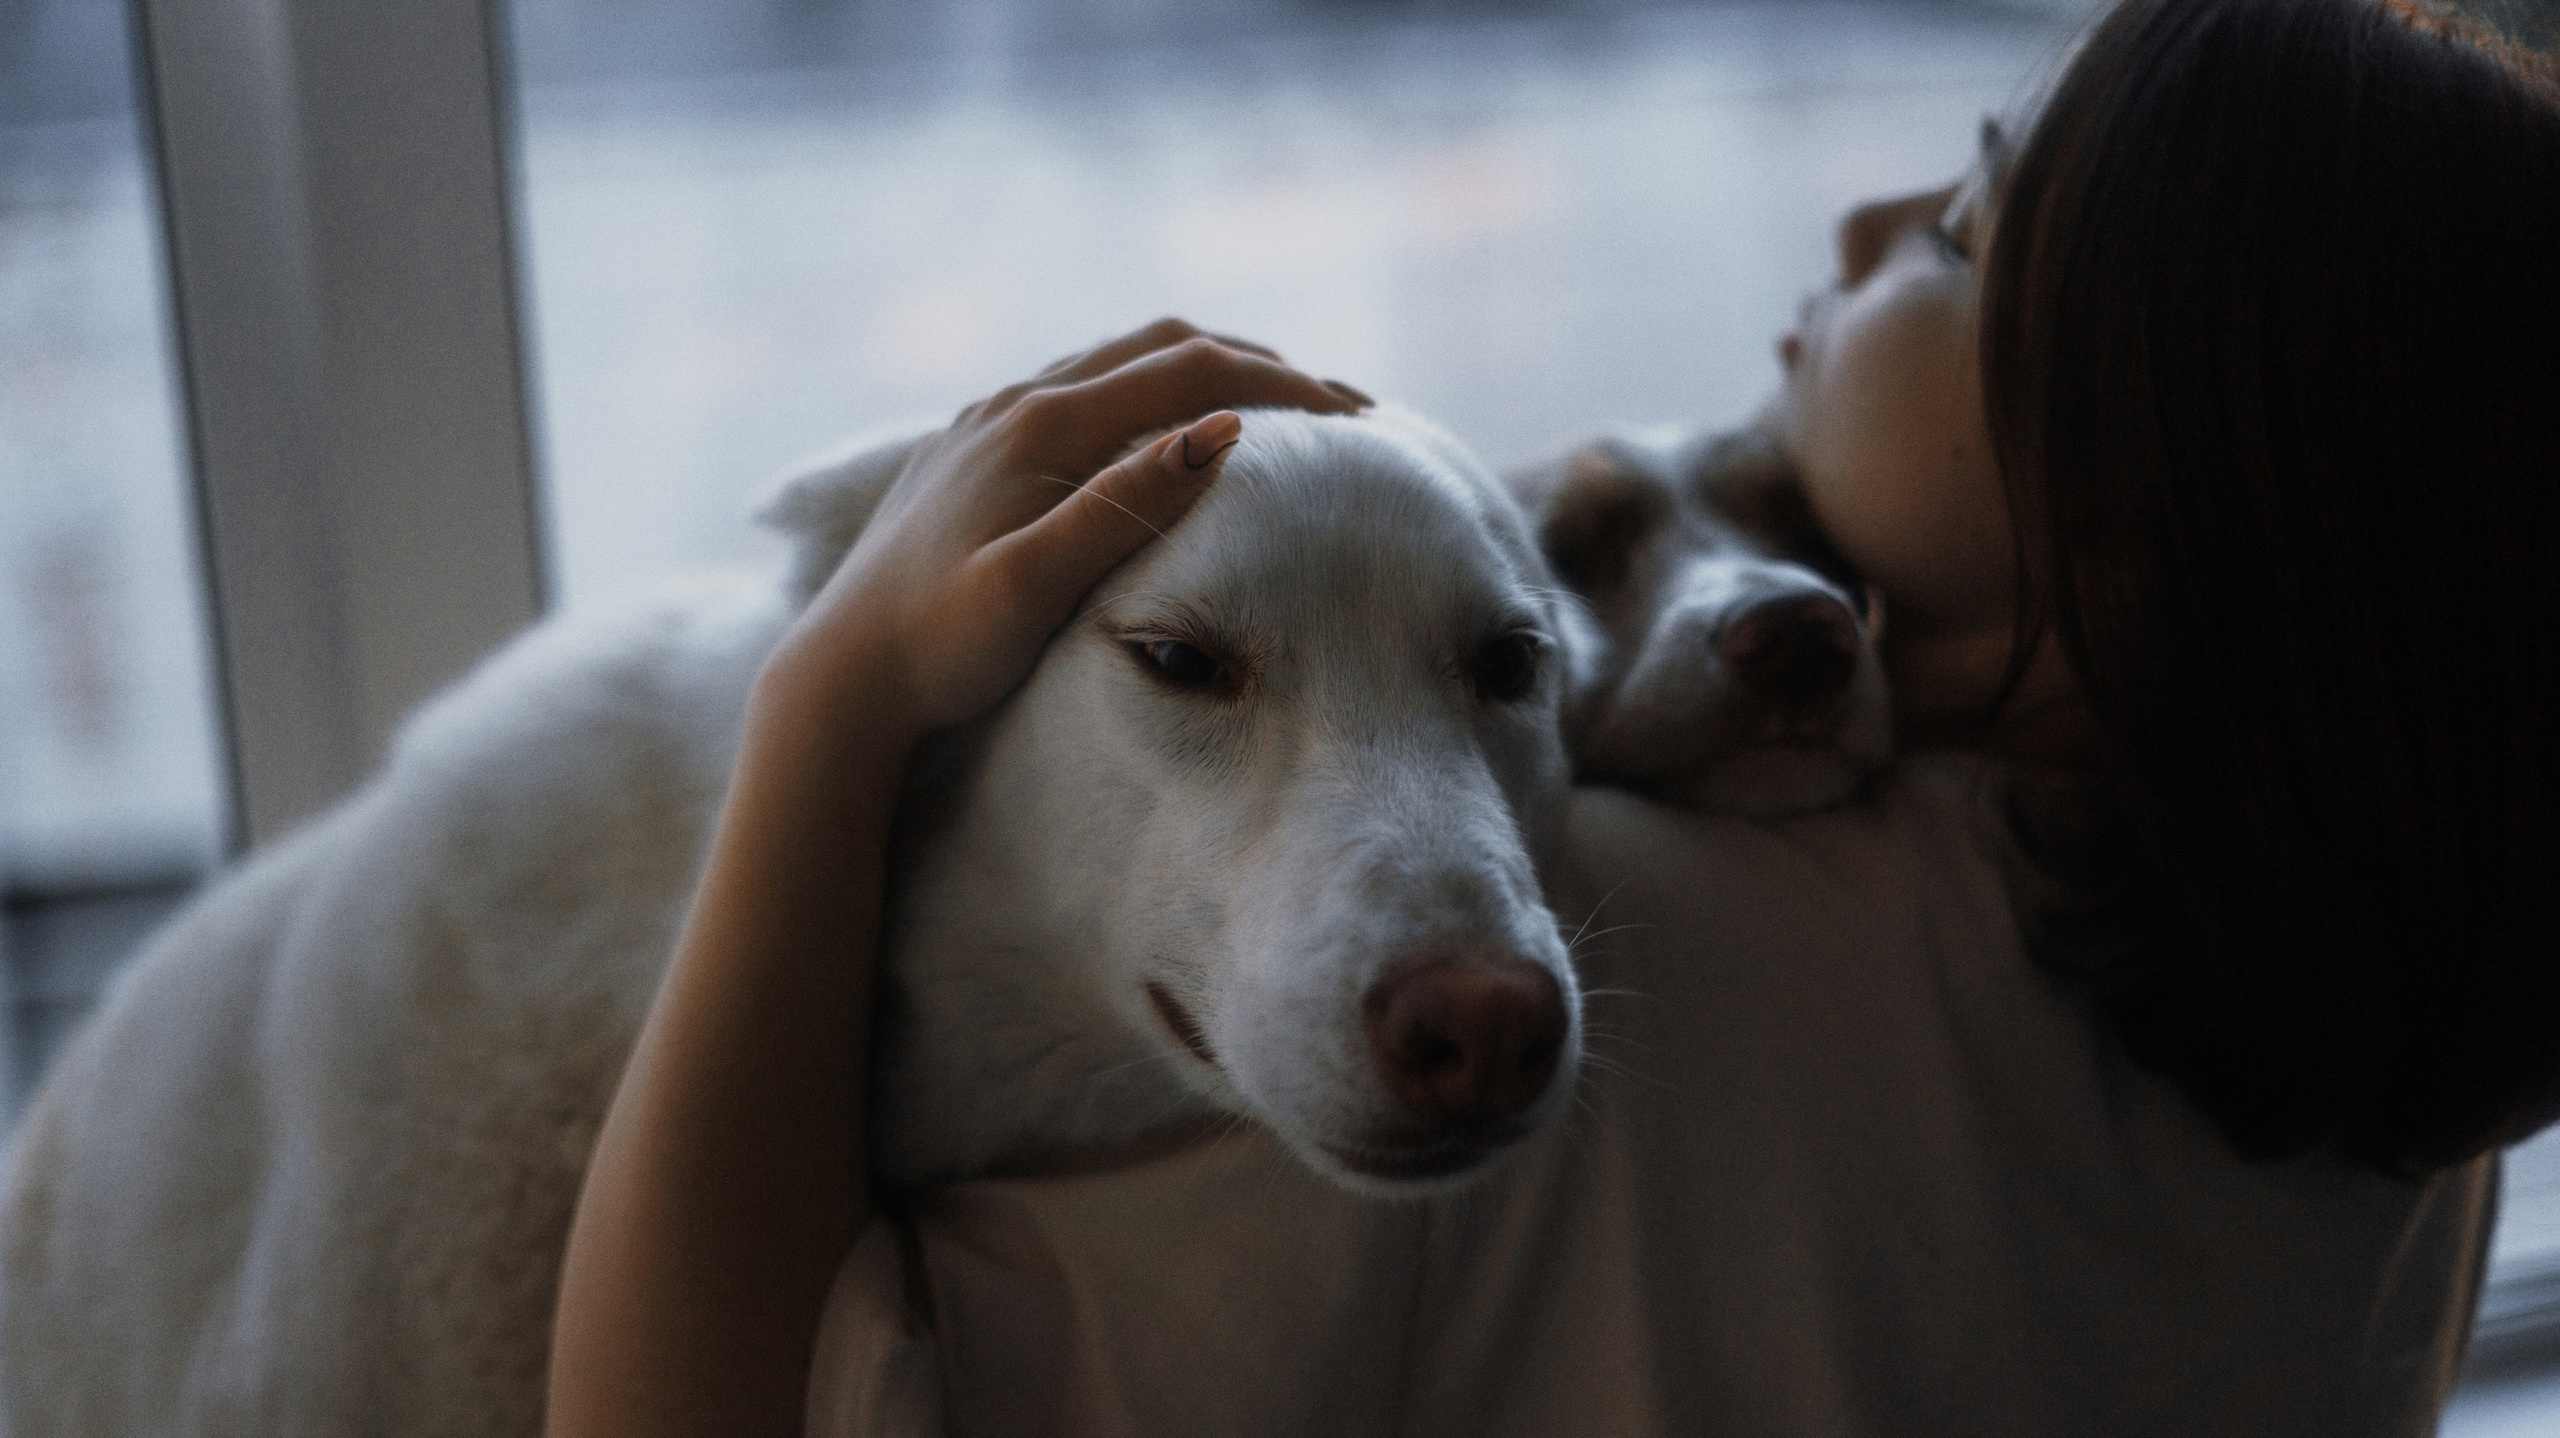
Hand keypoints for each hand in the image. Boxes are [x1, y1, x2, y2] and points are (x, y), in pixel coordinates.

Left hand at [762, 319, 1367, 742]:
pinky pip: (1084, 388)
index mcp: (1040, 429)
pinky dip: (1153, 391)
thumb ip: (1123, 505)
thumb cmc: (936, 650)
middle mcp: (1015, 404)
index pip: (1190, 373)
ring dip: (1208, 370)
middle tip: (1343, 408)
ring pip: (1121, 359)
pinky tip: (1172, 431)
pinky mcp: (974, 449)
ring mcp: (990, 421)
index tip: (1357, 420)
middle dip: (1261, 365)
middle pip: (1163, 346)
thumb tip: (1218, 432)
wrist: (837, 680)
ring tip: (1279, 409)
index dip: (1283, 387)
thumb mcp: (1034, 587)